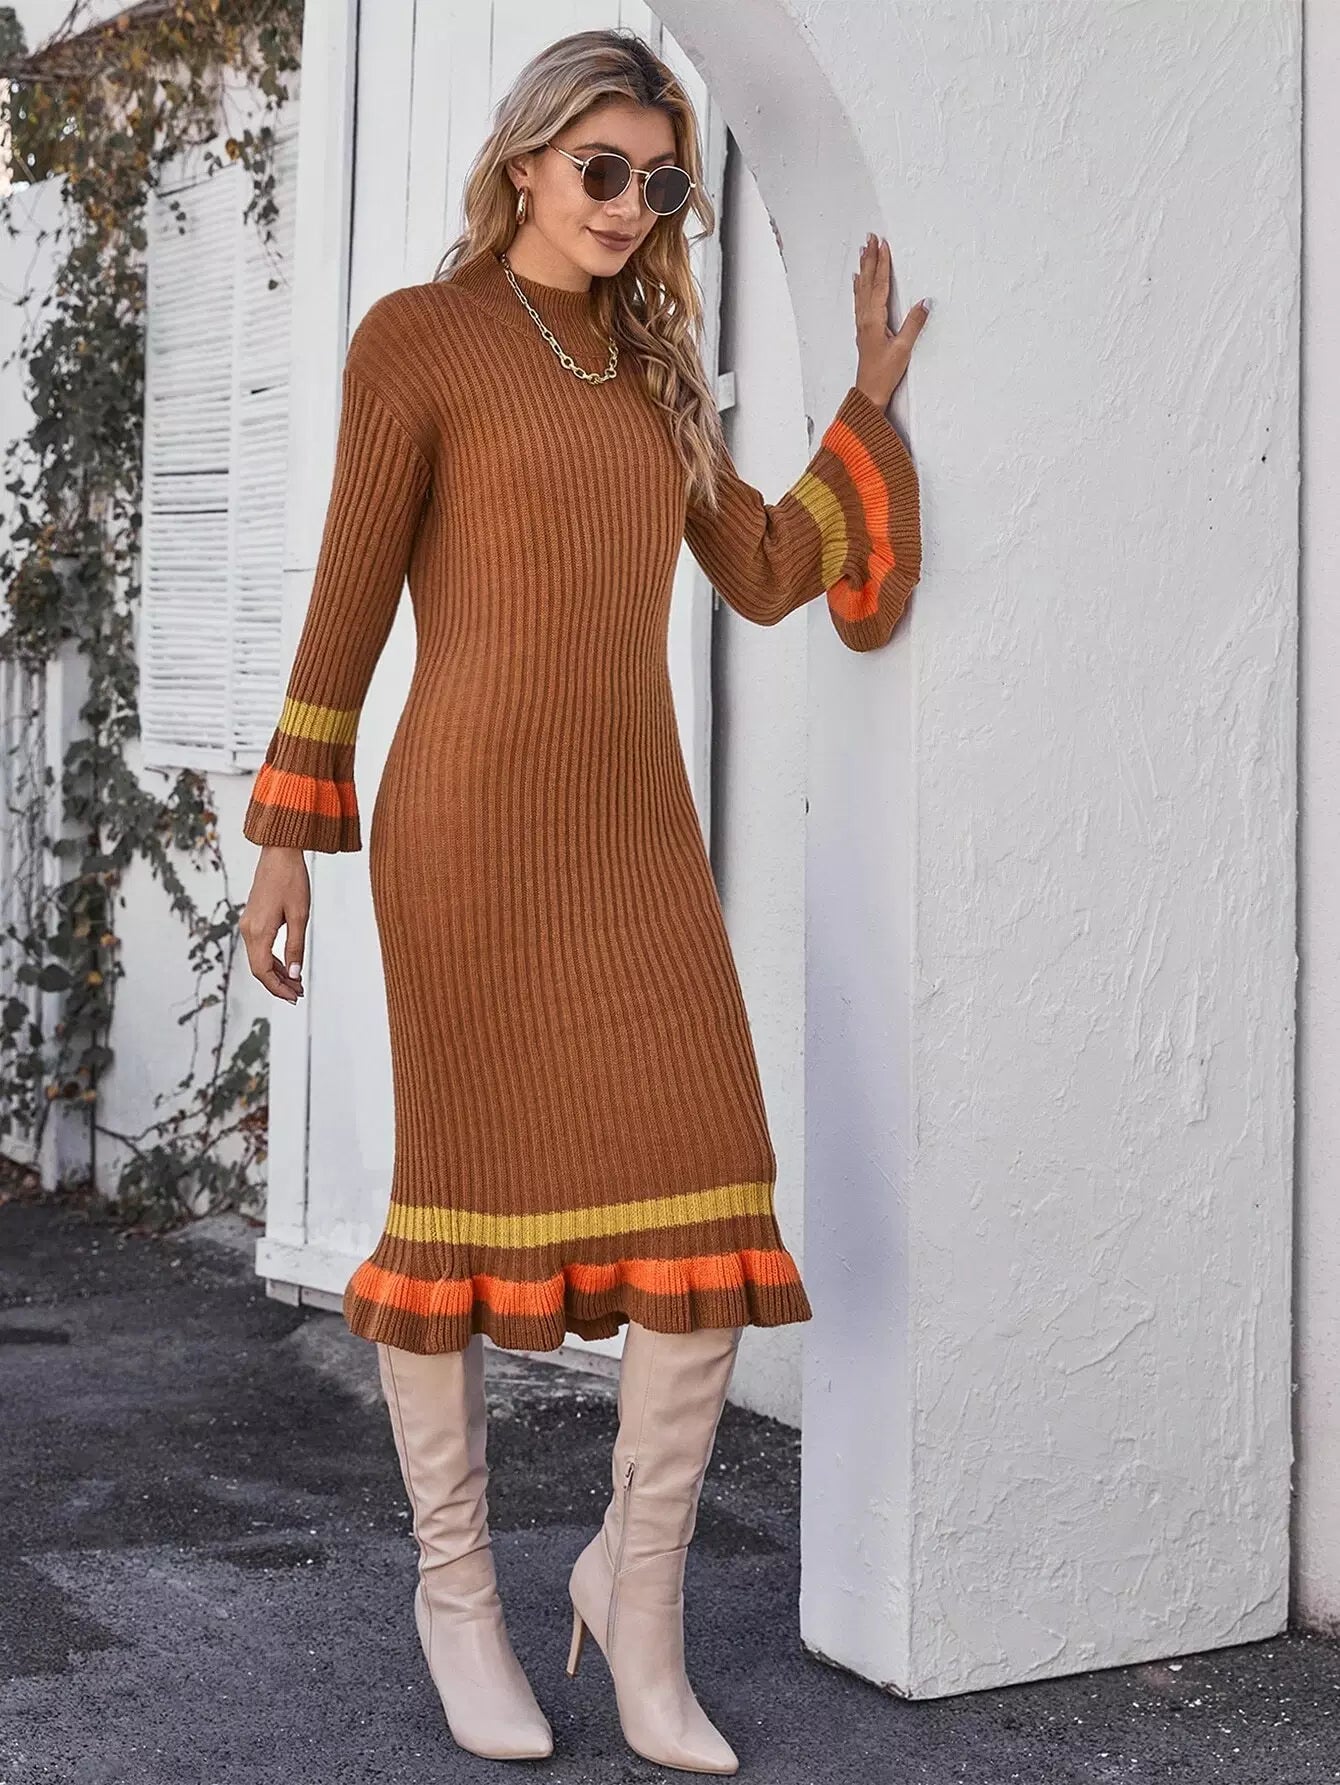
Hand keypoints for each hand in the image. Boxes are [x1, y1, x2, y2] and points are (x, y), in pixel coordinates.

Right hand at [240, 845, 309, 1003]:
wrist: (279, 854)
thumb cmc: (292, 881)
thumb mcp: (299, 916)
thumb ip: (295, 946)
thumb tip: (295, 975)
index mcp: (258, 931)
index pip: (263, 971)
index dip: (278, 988)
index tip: (295, 997)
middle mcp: (248, 930)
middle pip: (259, 969)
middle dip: (278, 984)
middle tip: (299, 994)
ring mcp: (248, 925)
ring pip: (259, 960)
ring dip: (277, 974)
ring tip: (297, 984)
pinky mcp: (252, 920)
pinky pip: (260, 948)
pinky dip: (273, 961)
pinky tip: (288, 966)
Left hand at [853, 233, 927, 409]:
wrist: (869, 393)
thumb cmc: (883, 374)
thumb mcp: (903, 349)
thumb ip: (914, 324)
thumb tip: (925, 302)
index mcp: (874, 320)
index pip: (879, 285)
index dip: (882, 264)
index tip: (883, 245)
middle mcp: (865, 318)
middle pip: (867, 282)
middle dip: (869, 258)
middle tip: (870, 238)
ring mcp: (862, 324)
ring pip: (862, 289)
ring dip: (863, 268)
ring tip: (863, 251)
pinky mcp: (863, 330)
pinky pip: (859, 300)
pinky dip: (859, 286)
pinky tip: (857, 280)